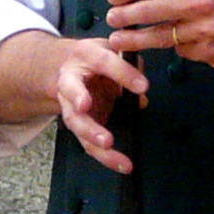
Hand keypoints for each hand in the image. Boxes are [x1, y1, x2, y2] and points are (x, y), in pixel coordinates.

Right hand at [51, 40, 149, 172]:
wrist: (69, 64)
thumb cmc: (97, 56)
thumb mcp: (113, 48)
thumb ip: (130, 65)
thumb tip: (142, 95)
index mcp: (84, 55)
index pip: (105, 63)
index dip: (123, 74)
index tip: (144, 86)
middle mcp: (70, 81)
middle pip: (75, 104)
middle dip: (89, 122)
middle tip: (106, 137)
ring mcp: (70, 104)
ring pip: (77, 125)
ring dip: (93, 139)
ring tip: (110, 149)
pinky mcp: (78, 122)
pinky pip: (87, 141)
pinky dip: (104, 155)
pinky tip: (122, 165)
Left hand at [106, 0, 213, 68]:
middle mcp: (200, 6)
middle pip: (147, 12)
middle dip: (122, 16)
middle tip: (111, 18)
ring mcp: (204, 33)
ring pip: (158, 39)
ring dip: (133, 39)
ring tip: (119, 39)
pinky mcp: (209, 54)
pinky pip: (182, 52)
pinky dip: (176, 46)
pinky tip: (176, 41)